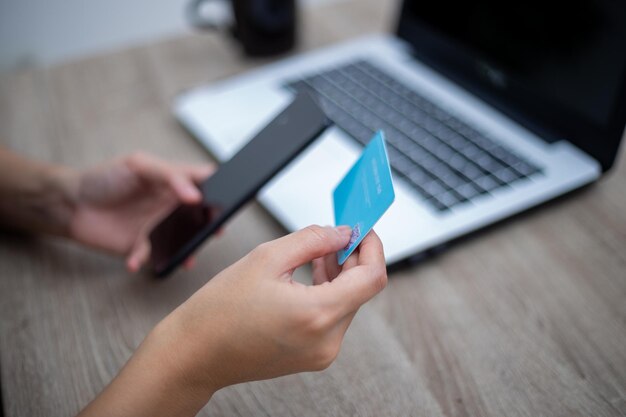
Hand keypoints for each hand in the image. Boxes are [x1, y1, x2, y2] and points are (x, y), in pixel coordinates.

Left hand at [66, 153, 213, 271]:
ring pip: (183, 242)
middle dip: (211, 225)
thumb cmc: (104, 178)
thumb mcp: (138, 165)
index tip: (227, 200)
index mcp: (172, 182)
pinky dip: (144, 260)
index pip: (204, 184)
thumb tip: (195, 196)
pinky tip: (135, 259)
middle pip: (200, 216)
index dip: (220, 191)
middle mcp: (169, 205)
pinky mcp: (141, 246)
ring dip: (187, 251)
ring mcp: (157, 227)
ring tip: (187, 258)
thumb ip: (169, 175)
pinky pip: (151, 257)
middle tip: (216, 231)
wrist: (70, 204)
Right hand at [78, 226, 387, 416]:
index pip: (372, 277)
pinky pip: (333, 317)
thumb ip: (313, 239)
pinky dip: (329, 292)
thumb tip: (343, 232)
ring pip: (348, 302)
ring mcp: (321, 352)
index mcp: (316, 314)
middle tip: (339, 231)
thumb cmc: (219, 310)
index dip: (372, 247)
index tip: (363, 229)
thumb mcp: (266, 258)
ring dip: (341, 273)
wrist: (194, 353)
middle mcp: (326, 340)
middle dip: (353, 256)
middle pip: (361, 289)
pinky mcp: (313, 356)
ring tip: (319, 251)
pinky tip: (313, 273)